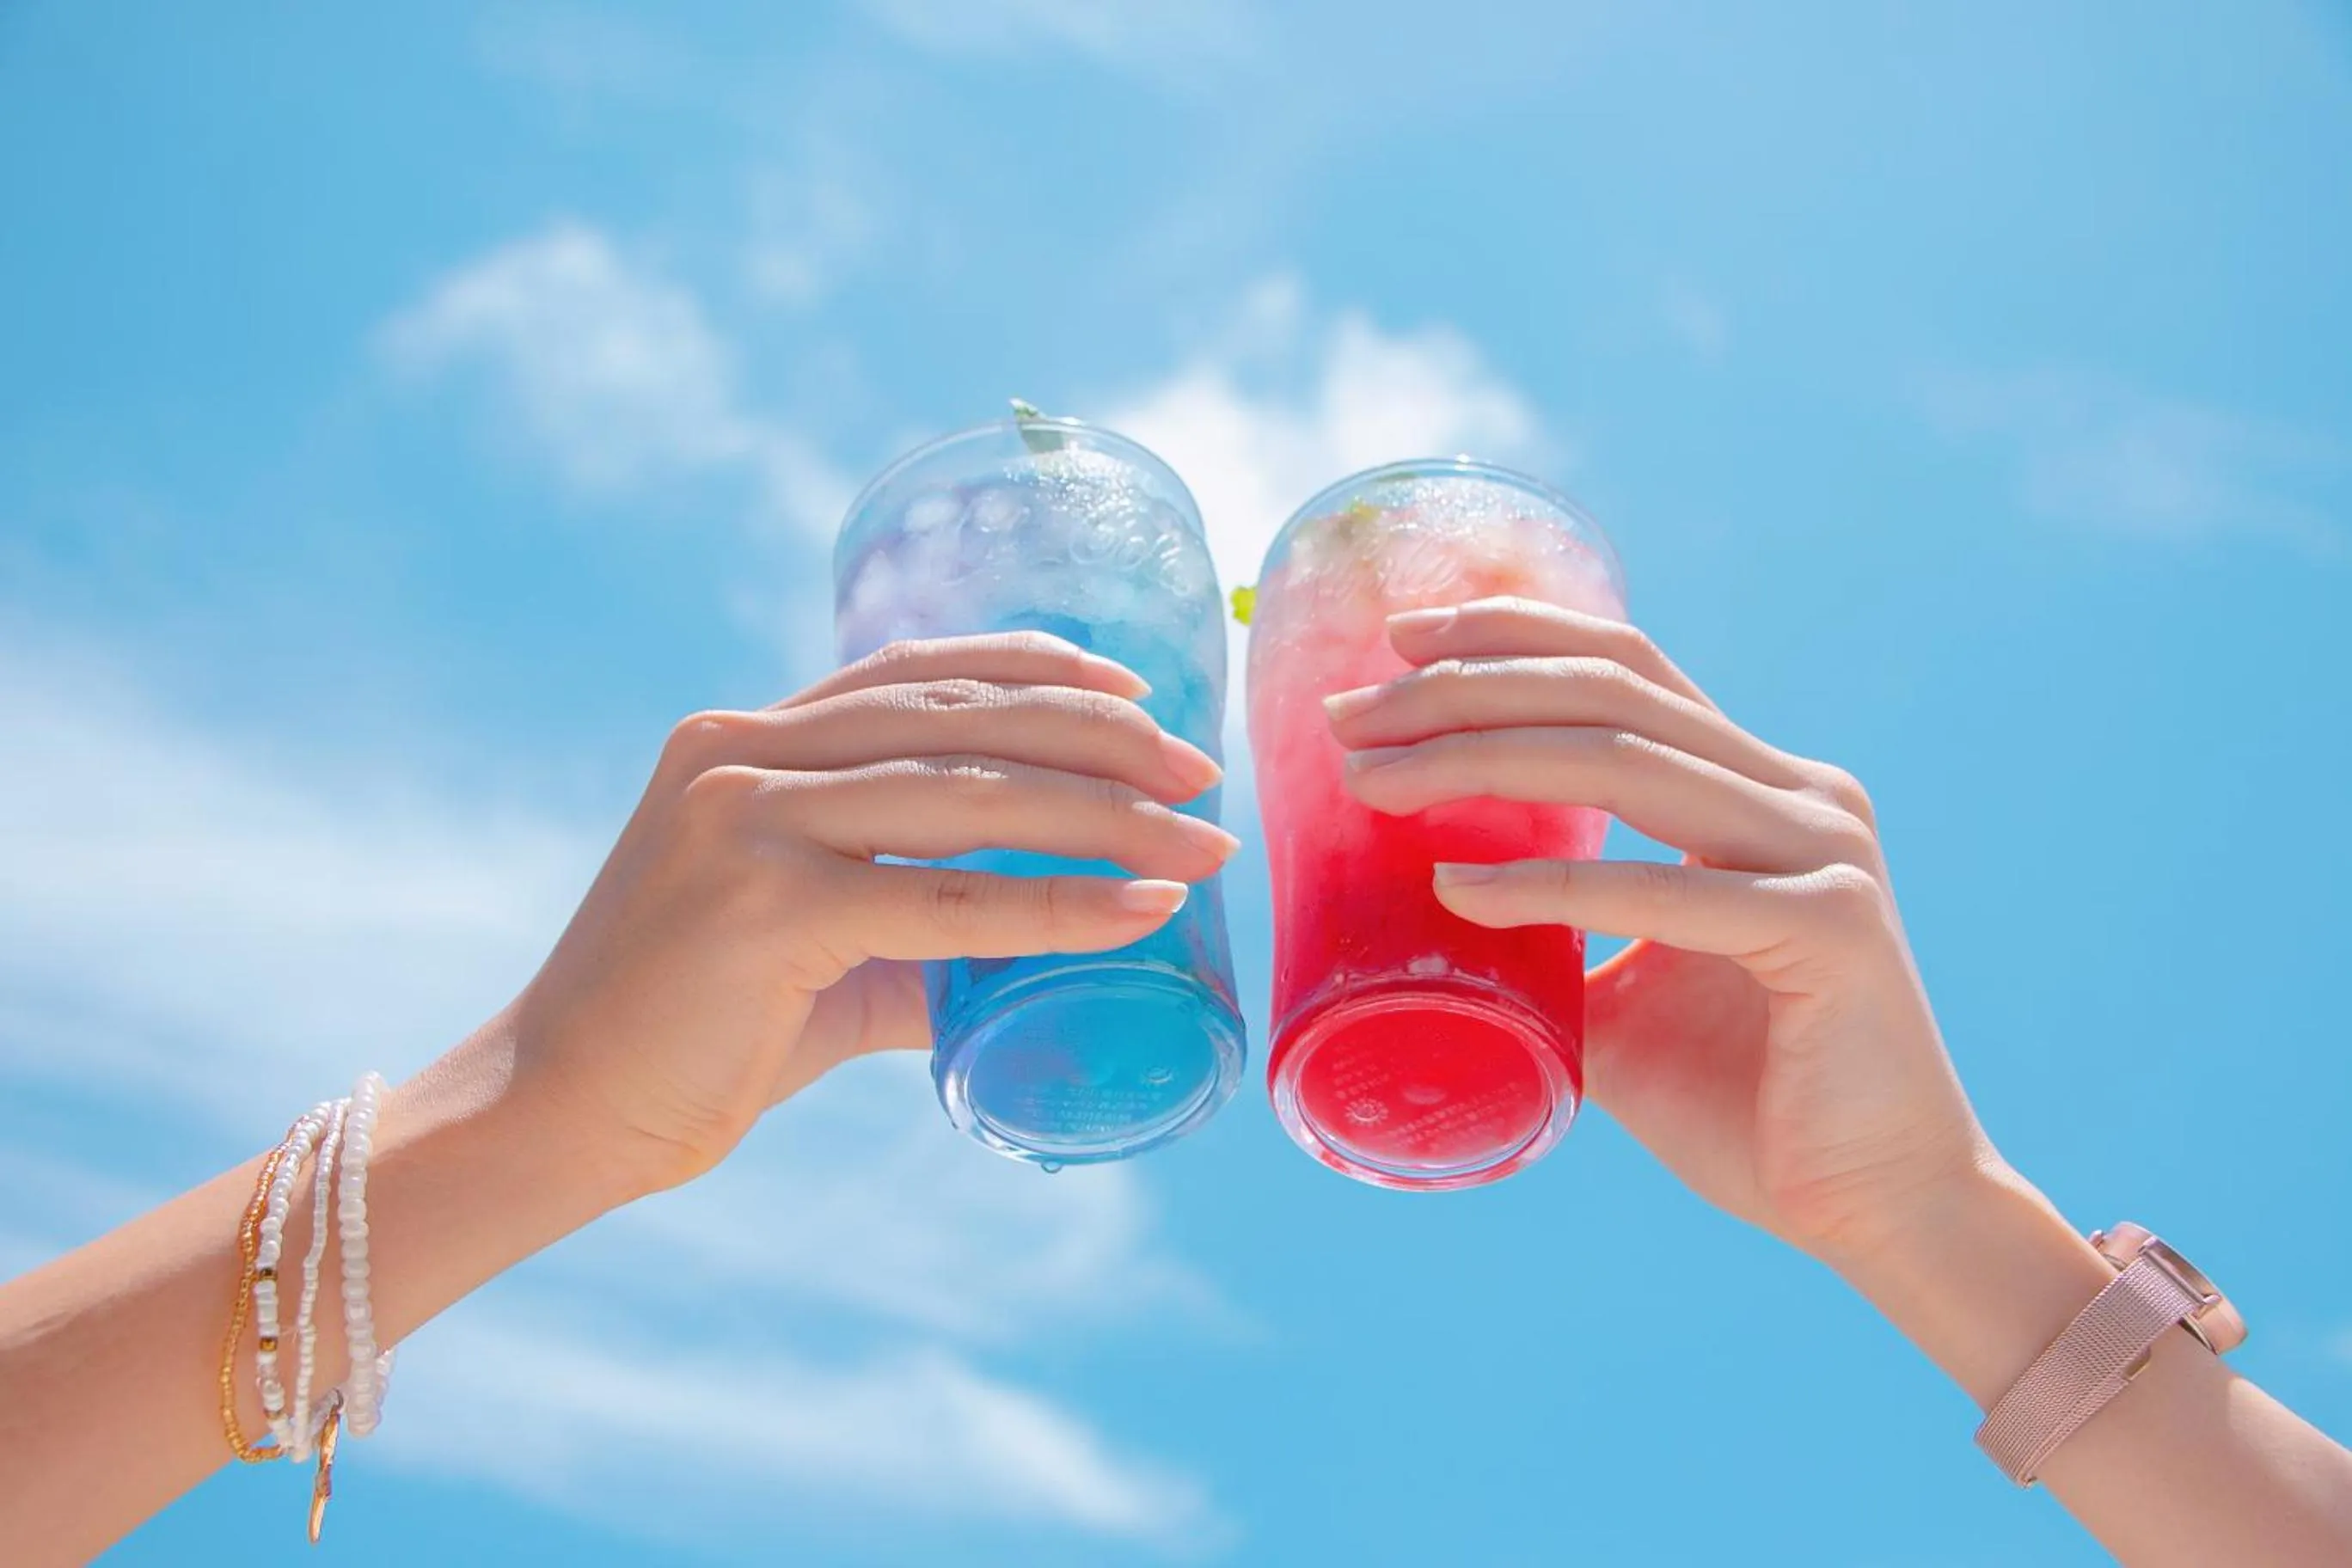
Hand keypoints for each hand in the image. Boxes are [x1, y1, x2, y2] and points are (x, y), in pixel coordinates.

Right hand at [506, 632, 1236, 1197]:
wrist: (555, 1111)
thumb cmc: (689, 1032)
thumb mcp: (815, 950)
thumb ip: (919, 930)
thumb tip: (1044, 942)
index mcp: (746, 739)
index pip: (918, 670)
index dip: (1038, 665)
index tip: (1137, 686)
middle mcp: (742, 753)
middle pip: (964, 714)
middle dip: (1103, 734)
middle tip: (1201, 770)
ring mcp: (746, 819)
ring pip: (971, 792)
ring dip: (1108, 812)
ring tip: (1200, 837)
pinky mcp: (763, 904)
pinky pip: (949, 897)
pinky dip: (1059, 901)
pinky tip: (1143, 906)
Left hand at [1328, 597, 1991, 1259]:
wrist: (1881, 1210)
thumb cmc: (1753, 1106)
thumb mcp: (1623, 1002)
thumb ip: (1554, 941)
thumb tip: (1429, 915)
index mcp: (1762, 788)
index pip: (1627, 669)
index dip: (1513, 632)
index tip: (1396, 635)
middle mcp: (1801, 795)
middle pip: (1609, 693)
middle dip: (1464, 687)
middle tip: (1347, 717)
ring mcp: (1823, 852)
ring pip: (1624, 761)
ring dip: (1480, 759)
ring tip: (1372, 785)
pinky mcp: (1828, 928)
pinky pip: (1659, 890)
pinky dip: (1547, 886)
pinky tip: (1457, 888)